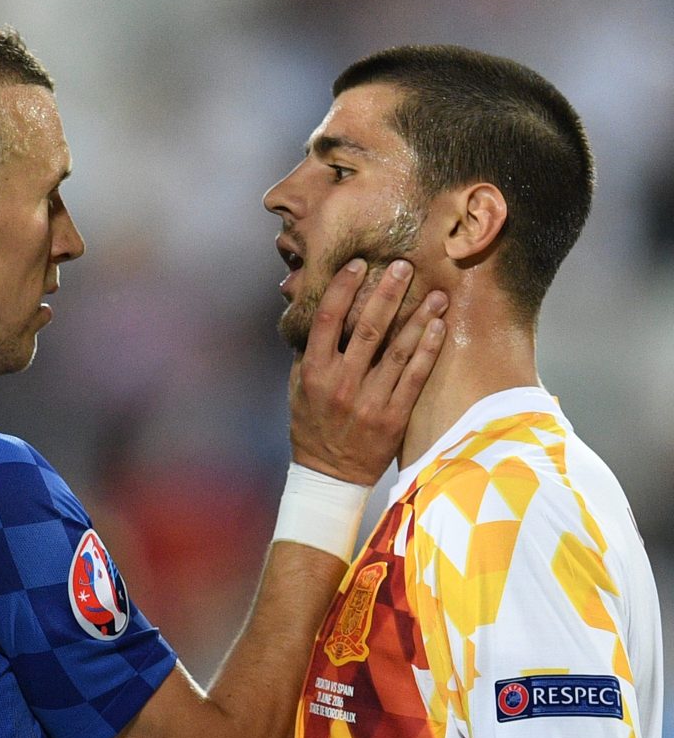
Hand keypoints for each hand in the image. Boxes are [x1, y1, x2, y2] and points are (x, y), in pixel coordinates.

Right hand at [289, 258, 447, 484]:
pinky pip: (414, 377)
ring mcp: (369, 401)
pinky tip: (438, 328)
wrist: (329, 474)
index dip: (344, 288)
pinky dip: (427, 350)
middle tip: (404, 266)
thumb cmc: (311, 424)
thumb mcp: (298, 388)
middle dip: (388, 293)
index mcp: (314, 372)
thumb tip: (321, 311)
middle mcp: (341, 383)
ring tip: (435, 293)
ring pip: (397, 350)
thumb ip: (309, 353)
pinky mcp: (393, 417)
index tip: (359, 264)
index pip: (327, 319)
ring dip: (418, 318)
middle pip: (367, 328)